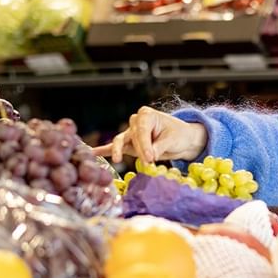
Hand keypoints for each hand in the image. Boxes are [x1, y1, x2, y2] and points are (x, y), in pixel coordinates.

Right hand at [91, 106, 207, 163]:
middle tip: (148, 162)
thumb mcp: (172, 140)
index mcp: (147, 116)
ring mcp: (130, 133)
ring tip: (117, 160)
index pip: (141, 131)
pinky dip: (105, 150)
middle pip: (131, 137)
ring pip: (121, 142)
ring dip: (119, 151)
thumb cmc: (179, 135)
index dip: (144, 145)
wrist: (183, 139)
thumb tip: (148, 157)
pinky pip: (115, 147)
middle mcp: (136, 122)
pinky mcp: (129, 144)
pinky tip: (93, 153)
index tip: (150, 158)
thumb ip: (159, 147)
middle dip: (138, 150)